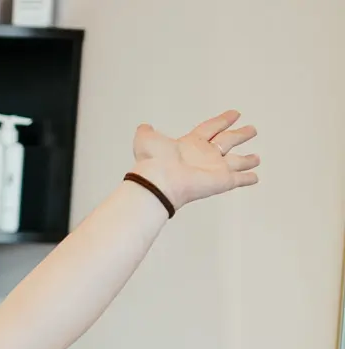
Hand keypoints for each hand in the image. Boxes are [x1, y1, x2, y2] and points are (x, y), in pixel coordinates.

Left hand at [130, 110, 259, 211]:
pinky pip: (239, 179)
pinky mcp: (222, 181)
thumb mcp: (146, 139)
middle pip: (227, 141)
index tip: (235, 114)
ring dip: (247, 160)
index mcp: (191, 143)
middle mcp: (204, 155)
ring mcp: (215, 168)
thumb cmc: (154, 161)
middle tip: (252, 129)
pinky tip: (255, 178)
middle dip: (240, 135)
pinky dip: (248, 178)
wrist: (160, 181)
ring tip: (256, 158)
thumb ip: (146, 132)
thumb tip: (144, 127)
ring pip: (236, 161)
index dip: (222, 120)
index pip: (211, 128)